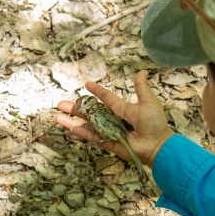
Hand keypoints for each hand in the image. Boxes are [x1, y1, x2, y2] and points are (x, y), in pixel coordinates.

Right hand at [56, 70, 174, 167]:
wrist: (156, 144)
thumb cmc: (154, 123)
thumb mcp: (148, 101)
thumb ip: (141, 88)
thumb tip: (142, 72)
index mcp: (123, 109)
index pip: (107, 98)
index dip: (97, 91)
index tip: (87, 84)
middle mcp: (113, 120)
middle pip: (91, 112)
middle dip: (77, 108)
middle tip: (62, 103)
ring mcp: (109, 132)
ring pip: (88, 125)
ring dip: (73, 121)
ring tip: (58, 116)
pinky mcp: (108, 143)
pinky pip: (92, 137)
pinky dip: (81, 132)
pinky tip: (69, 127)